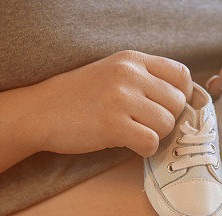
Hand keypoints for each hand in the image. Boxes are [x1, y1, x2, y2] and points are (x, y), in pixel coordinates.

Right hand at [34, 50, 192, 156]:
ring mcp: (120, 99)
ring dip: (155, 135)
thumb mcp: (112, 73)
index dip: (181, 96)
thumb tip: (180, 101)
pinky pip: (151, 142)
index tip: (167, 108)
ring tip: (135, 133)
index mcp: (132, 60)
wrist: (40, 112)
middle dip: (167, 119)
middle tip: (146, 125)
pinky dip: (146, 150)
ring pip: (167, 124)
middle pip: (177, 103)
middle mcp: (129, 75)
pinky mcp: (113, 125)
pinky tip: (131, 145)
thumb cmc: (78, 97)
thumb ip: (143, 79)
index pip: (181, 75)